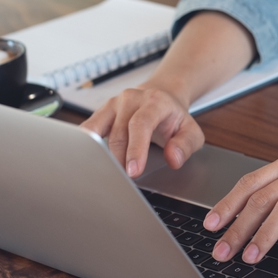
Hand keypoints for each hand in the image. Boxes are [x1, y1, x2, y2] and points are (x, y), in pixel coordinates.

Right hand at [81, 85, 204, 177]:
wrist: (162, 95)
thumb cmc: (174, 117)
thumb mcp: (192, 131)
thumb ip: (186, 145)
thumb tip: (173, 158)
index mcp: (155, 101)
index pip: (141, 124)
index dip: (135, 149)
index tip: (133, 172)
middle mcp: (131, 99)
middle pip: (119, 133)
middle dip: (119, 161)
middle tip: (123, 182)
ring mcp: (113, 104)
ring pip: (99, 132)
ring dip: (102, 157)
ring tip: (107, 175)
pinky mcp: (101, 112)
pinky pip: (88, 128)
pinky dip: (86, 145)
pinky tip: (86, 159)